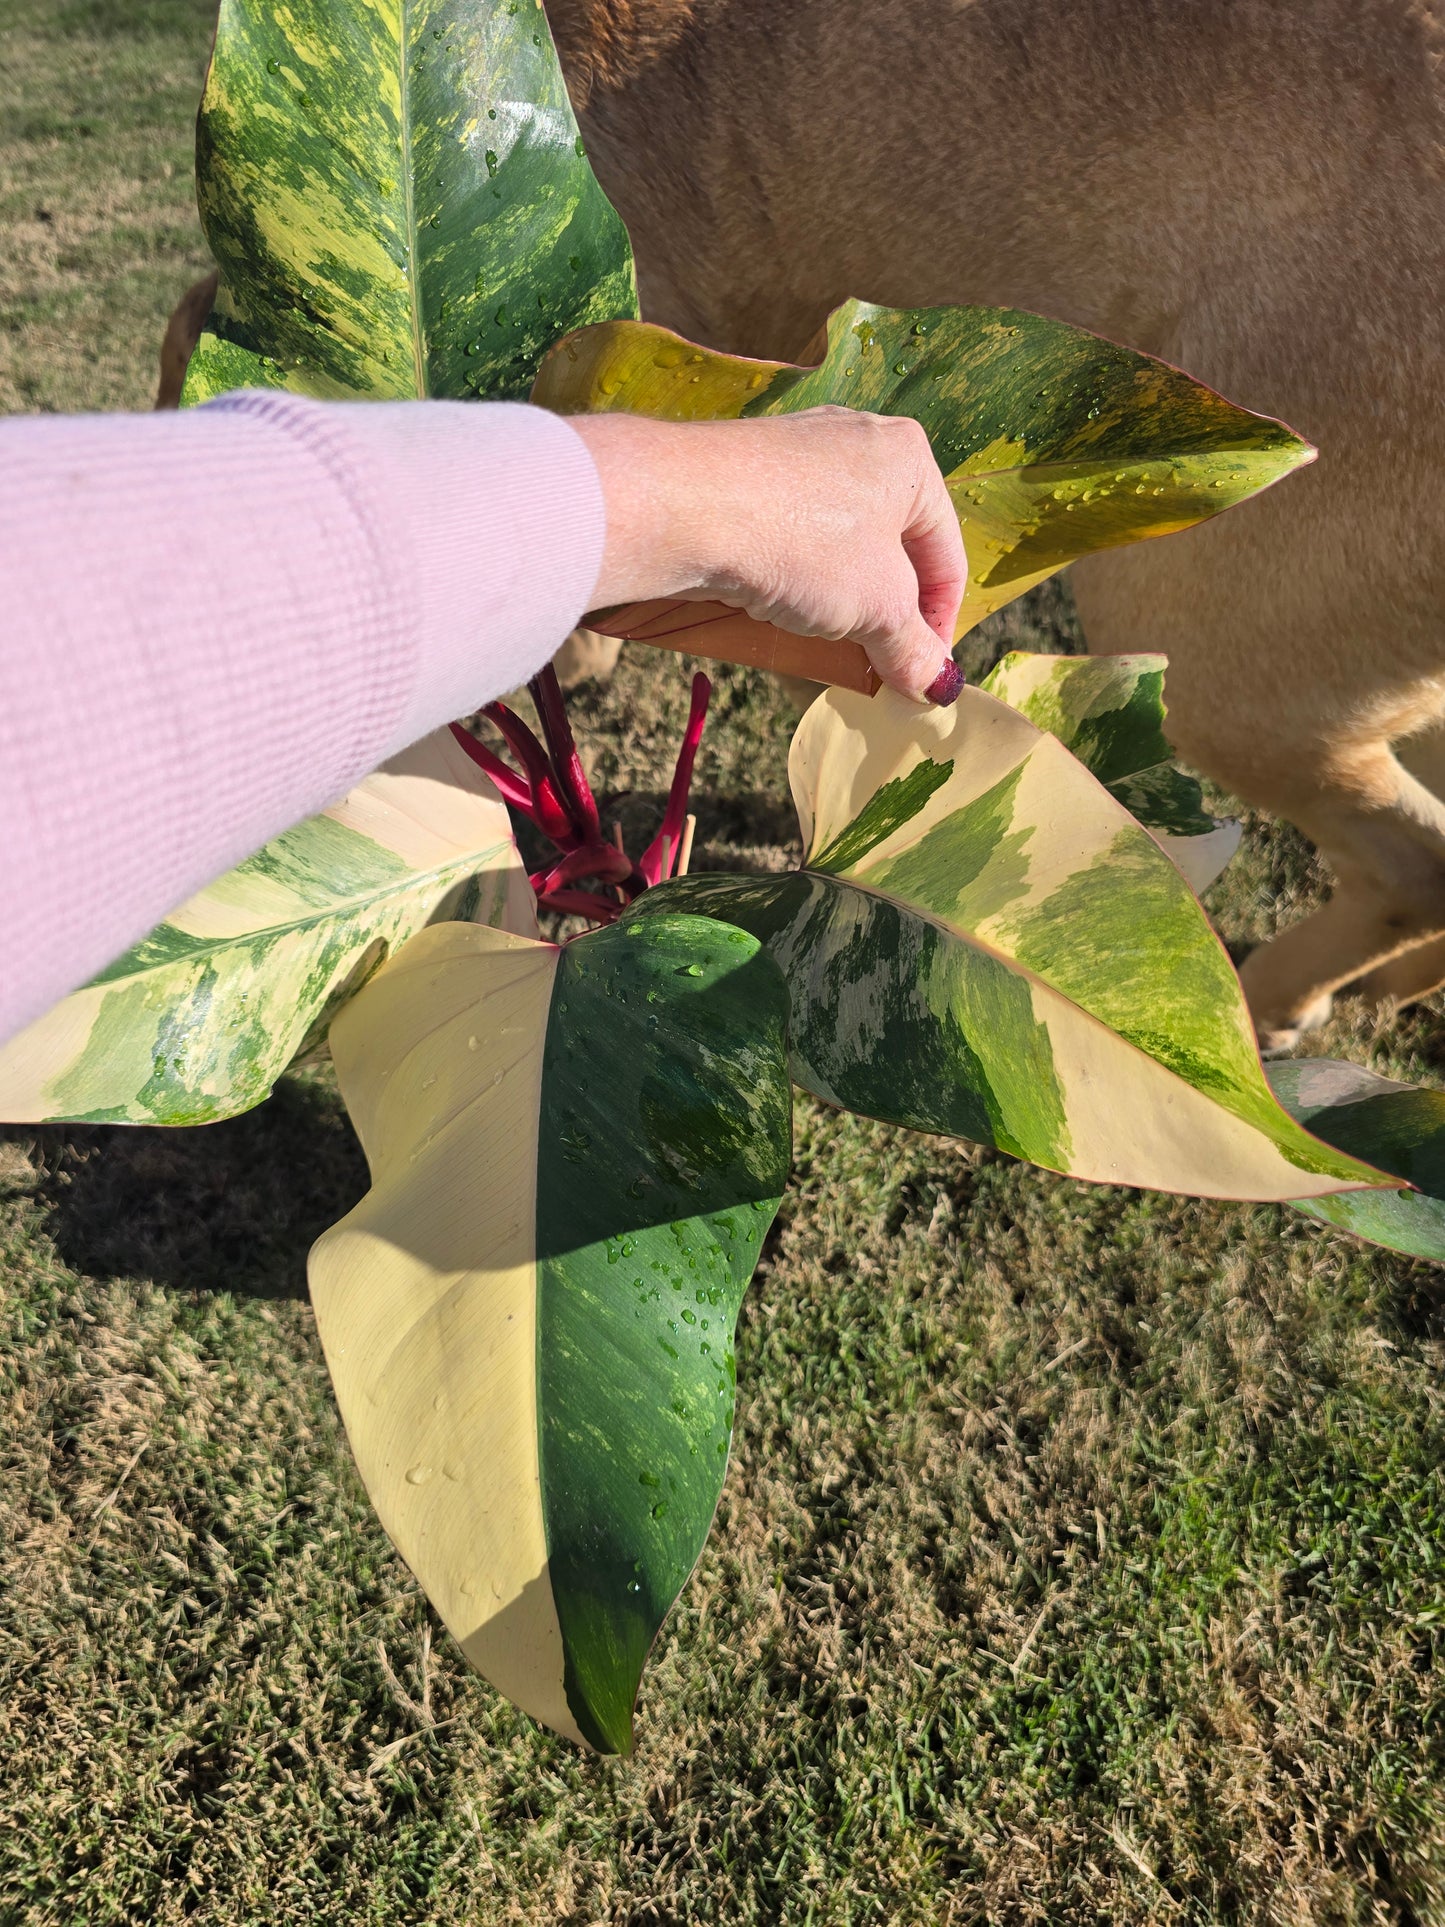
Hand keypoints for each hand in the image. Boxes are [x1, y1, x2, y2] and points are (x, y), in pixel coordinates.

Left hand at [568, 407, 966, 702]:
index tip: (923, 675)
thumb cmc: (803, 546)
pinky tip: (781, 607)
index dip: (941, 625)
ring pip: (841, 541)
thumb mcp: (876, 607)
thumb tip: (938, 686)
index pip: (947, 556)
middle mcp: (860, 441)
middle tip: (878, 664)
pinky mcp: (751, 470)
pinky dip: (798, 575)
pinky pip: (793, 532)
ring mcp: (801, 450)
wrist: (684, 507)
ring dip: (842, 598)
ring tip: (829, 641)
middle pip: (893, 546)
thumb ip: (913, 647)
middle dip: (888, 611)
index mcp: (909, 459)